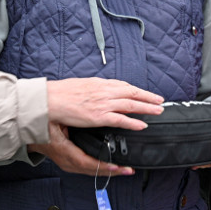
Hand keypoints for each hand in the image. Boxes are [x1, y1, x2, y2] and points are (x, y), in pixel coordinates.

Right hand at [27, 122, 134, 176]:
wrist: (31, 133)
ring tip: (124, 169)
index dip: (102, 165)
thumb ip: (69, 122)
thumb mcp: (54, 122)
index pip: (86, 162)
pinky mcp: (71, 163)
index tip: (116, 166)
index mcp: (64, 152)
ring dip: (109, 171)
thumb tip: (86, 117)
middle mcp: (68, 162)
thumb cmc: (42, 126)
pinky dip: (101, 168)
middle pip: (92, 171)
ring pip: (92, 172)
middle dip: (111, 172)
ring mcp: (69, 164)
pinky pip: (89, 168)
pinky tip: (112, 165)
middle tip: (128, 170)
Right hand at [46, 77, 163, 129]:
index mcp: (99, 83)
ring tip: (158, 111)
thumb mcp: (81, 85)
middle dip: (148, 97)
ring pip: (131, 105)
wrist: (50, 99)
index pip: (123, 85)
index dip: (136, 90)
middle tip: (160, 100)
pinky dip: (134, 122)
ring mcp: (103, 103)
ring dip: (147, 108)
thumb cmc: (61, 93)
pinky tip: (143, 125)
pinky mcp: (99, 116)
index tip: (145, 93)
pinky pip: (121, 119)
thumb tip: (98, 90)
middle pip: (132, 92)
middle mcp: (104, 91)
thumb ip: (93, 88)